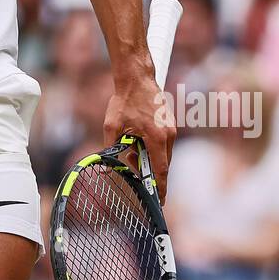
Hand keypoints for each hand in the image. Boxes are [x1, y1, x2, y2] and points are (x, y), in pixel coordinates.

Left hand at [103, 62, 175, 201]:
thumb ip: (111, 147)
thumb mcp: (112, 126)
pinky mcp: (169, 123)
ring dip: (149, 157)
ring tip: (131, 148)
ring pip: (163, 153)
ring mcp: (171, 128)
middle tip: (131, 163)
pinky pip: (163, 143)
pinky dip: (153, 147)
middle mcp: (168, 134)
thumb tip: (107, 165)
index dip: (160, 188)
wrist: (136, 77)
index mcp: (157, 138)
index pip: (161, 170)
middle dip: (148, 170)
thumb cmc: (124, 100)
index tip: (160, 201)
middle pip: (163, 163)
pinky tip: (137, 139)